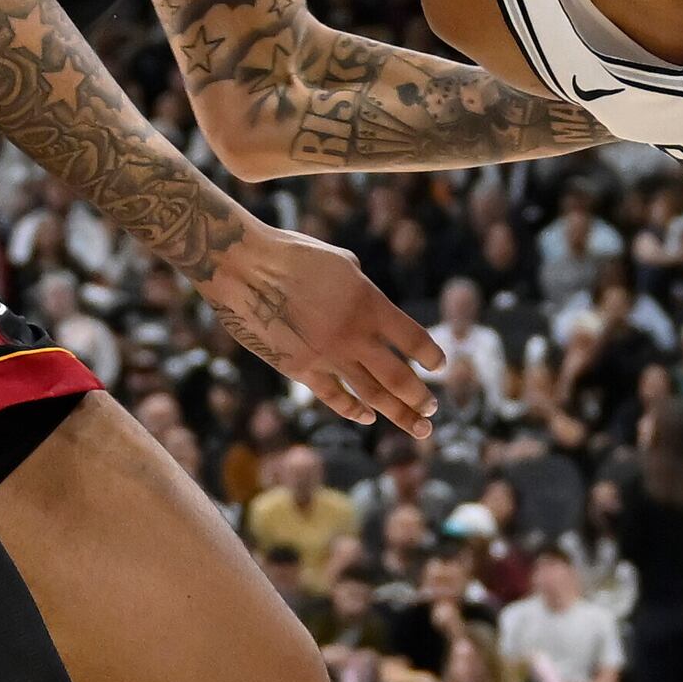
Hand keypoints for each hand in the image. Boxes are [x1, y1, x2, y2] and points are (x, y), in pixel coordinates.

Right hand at [204, 224, 445, 438]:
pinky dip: (354, 410)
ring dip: (398, 413)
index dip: (431, 355)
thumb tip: (371, 306)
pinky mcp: (299, 369)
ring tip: (418, 427)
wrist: (242, 268)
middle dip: (420, 398)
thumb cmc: (290, 254)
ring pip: (372, 395)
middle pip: (399, 378)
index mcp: (369, 304)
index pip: (414, 339)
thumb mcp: (341, 263)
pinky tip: (367, 416)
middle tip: (432, 410)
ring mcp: (327, 357)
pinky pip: (334, 397)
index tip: (440, 367)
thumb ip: (362, 289)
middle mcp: (354, 335)